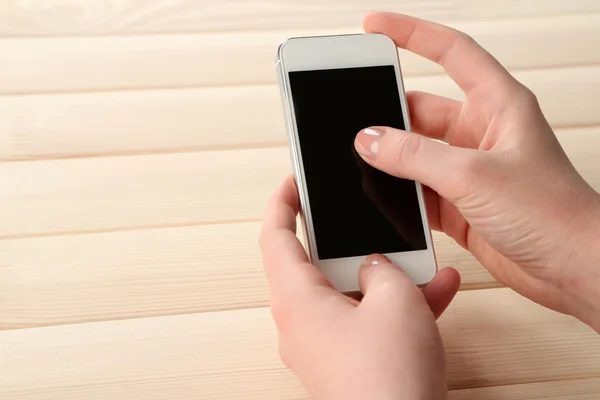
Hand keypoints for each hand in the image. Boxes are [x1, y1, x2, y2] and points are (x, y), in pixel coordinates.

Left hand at [259, 176, 460, 399]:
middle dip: (351, 243)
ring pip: (351, 294)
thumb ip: (382, 269)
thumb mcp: (394, 300)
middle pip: (316, 266)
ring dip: (386, 277)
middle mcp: (301, 323)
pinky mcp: (347, 363)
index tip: (293, 183)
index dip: (282, 204)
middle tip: (369, 222)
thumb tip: (375, 267)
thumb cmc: (387, 376)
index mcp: (296, 300)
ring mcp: (324, 346)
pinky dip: (395, 307)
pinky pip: (367, 322)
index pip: (274, 238)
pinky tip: (437, 291)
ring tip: (422, 259)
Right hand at [355, 13, 599, 329]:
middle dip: (386, 113)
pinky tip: (382, 198)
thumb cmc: (553, 214)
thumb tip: (369, 140)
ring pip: (414, 153)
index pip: (451, 52)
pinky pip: (417, 189)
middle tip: (353, 117)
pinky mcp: (459, 202)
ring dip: (390, 160)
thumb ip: (415, 156)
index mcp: (498, 105)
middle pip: (421, 109)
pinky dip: (398, 194)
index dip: (412, 34)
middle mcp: (481, 133)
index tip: (376, 28)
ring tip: (361, 162)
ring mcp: (467, 169)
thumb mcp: (473, 175)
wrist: (574, 268)